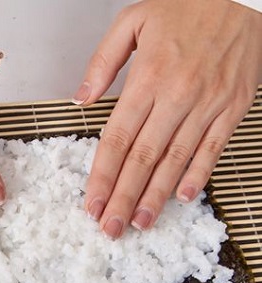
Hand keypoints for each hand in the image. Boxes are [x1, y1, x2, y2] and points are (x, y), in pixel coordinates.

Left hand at [75, 0, 261, 237]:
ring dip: (156, 195)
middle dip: (123, 197)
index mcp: (147, 78)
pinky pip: (213, 148)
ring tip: (139, 222)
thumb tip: (81, 100)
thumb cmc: (186, 5)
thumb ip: (103, 62)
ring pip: (176, 160)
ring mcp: (208, 104)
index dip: (102, 175)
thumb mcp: (133, 20)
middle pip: (143, 158)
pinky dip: (198, 174)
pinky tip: (183, 198)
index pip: (118, 138)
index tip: (91, 203)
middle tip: (110, 227)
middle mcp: (177, 95)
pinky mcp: (232, 107)